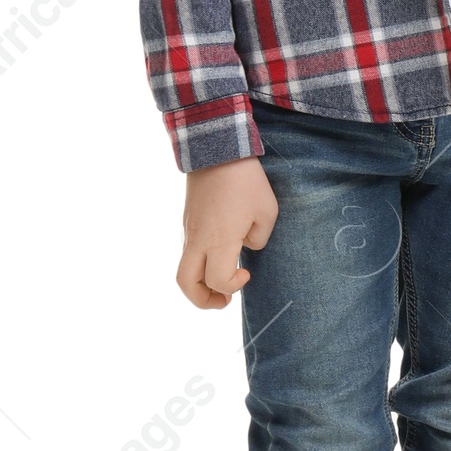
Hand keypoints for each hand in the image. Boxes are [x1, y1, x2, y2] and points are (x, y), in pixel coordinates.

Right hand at [178, 158, 278, 309]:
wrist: (217, 149)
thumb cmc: (246, 181)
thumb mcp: (267, 211)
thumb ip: (259, 238)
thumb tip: (245, 246)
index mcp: (218, 240)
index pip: (216, 280)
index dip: (232, 286)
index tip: (246, 273)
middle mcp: (198, 239)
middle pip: (185, 283)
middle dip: (202, 300)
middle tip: (223, 300)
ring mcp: (189, 230)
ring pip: (183, 269)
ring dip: (200, 282)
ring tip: (221, 283)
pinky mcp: (188, 220)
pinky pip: (188, 251)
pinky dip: (200, 263)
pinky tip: (219, 255)